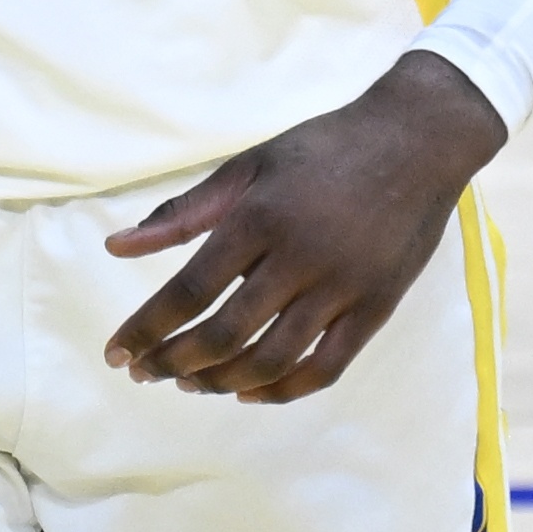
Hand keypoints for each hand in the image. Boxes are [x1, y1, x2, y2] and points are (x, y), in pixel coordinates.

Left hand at [101, 50, 505, 403]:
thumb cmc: (323, 148)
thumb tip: (116, 247)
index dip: (147, 328)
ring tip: (190, 382)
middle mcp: (300, 258)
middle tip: (144, 372)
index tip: (116, 353)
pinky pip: (325, 369)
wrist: (417, 140)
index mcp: (261, 217)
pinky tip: (248, 390)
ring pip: (272, 360)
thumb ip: (183, 212)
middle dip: (174, 362)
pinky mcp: (376, 309)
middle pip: (225, 333)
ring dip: (221, 381)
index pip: (190, 290)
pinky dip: (282, 390)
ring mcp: (343, 289)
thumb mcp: (248, 165)